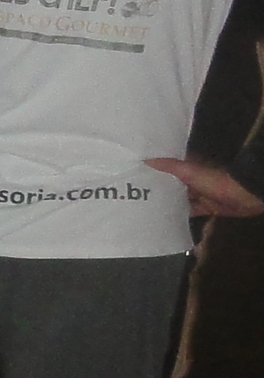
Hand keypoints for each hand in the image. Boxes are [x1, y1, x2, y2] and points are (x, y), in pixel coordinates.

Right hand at [144, 157, 263, 217]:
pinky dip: (179, 214)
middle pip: (171, 183)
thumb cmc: (217, 181)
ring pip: (179, 198)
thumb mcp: (191, 171)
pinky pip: (189, 211)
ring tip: (143, 206)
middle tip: (131, 191)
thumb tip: (145, 159)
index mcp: (190, 166)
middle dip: (156, 186)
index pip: (168, 164)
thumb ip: (170, 166)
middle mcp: (193, 179)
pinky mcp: (206, 207)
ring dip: (166, 202)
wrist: (246, 196)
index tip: (133, 170)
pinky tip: (163, 218)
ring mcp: (200, 194)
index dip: (152, 167)